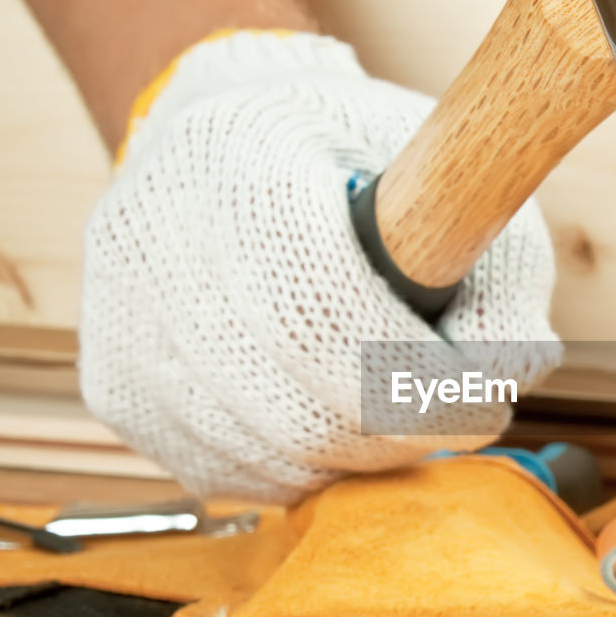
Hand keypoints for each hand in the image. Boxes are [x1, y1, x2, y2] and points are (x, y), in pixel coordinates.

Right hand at [78, 31, 559, 502]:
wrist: (217, 145)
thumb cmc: (351, 162)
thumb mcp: (449, 177)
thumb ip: (500, 270)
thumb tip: (502, 378)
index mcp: (246, 162)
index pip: (337, 320)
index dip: (422, 386)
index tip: (483, 404)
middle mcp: (159, 241)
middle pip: (299, 408)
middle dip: (397, 435)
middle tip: (446, 423)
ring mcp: (124, 321)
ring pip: (261, 453)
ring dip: (351, 459)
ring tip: (391, 420)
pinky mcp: (113, 386)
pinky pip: (218, 472)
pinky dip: (292, 471)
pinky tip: (325, 428)